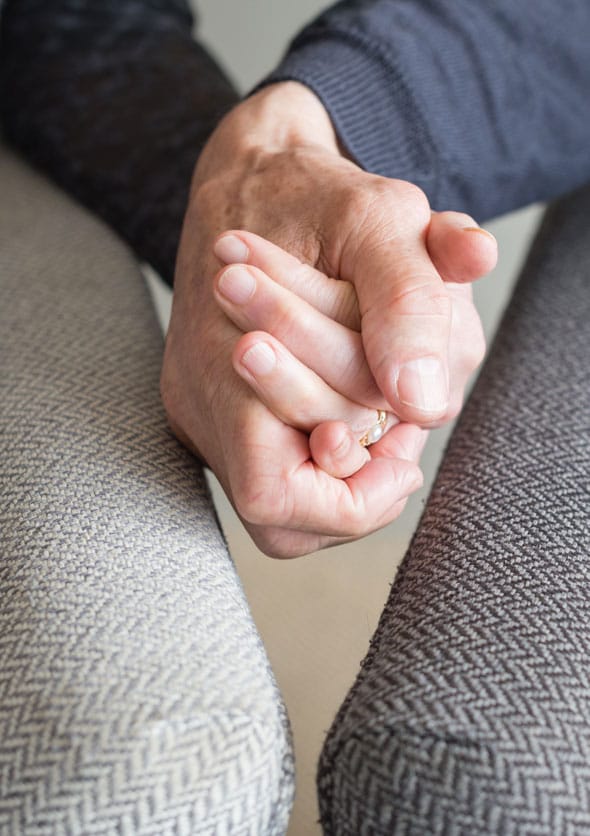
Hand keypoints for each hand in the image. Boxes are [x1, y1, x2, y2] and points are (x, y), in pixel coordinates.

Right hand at [161, 82, 494, 556]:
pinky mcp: (214, 407)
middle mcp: (201, 402)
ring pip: (280, 498)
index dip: (351, 495)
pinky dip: (324, 450)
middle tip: (400, 434)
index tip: (401, 445)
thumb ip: (408, 305)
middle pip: (281, 515)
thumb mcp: (376, 220)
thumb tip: (425, 406)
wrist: (251, 176)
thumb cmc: (314, 193)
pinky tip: (357, 407)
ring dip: (344, 473)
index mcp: (223, 363)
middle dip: (357, 480)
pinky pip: (271, 462)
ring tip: (382, 420)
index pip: (275, 497)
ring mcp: (202, 407)